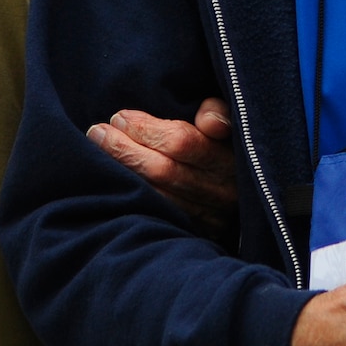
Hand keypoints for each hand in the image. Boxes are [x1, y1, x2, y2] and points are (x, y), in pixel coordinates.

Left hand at [88, 97, 238, 240]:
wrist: (248, 186)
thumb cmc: (229, 144)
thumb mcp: (232, 123)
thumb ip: (218, 113)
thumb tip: (207, 121)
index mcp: (230, 159)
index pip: (182, 143)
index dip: (146, 129)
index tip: (120, 117)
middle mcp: (220, 192)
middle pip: (162, 171)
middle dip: (124, 149)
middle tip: (97, 132)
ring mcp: (207, 217)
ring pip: (155, 197)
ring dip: (122, 172)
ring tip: (97, 149)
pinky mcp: (195, 233)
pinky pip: (156, 216)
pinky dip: (131, 197)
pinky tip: (113, 180)